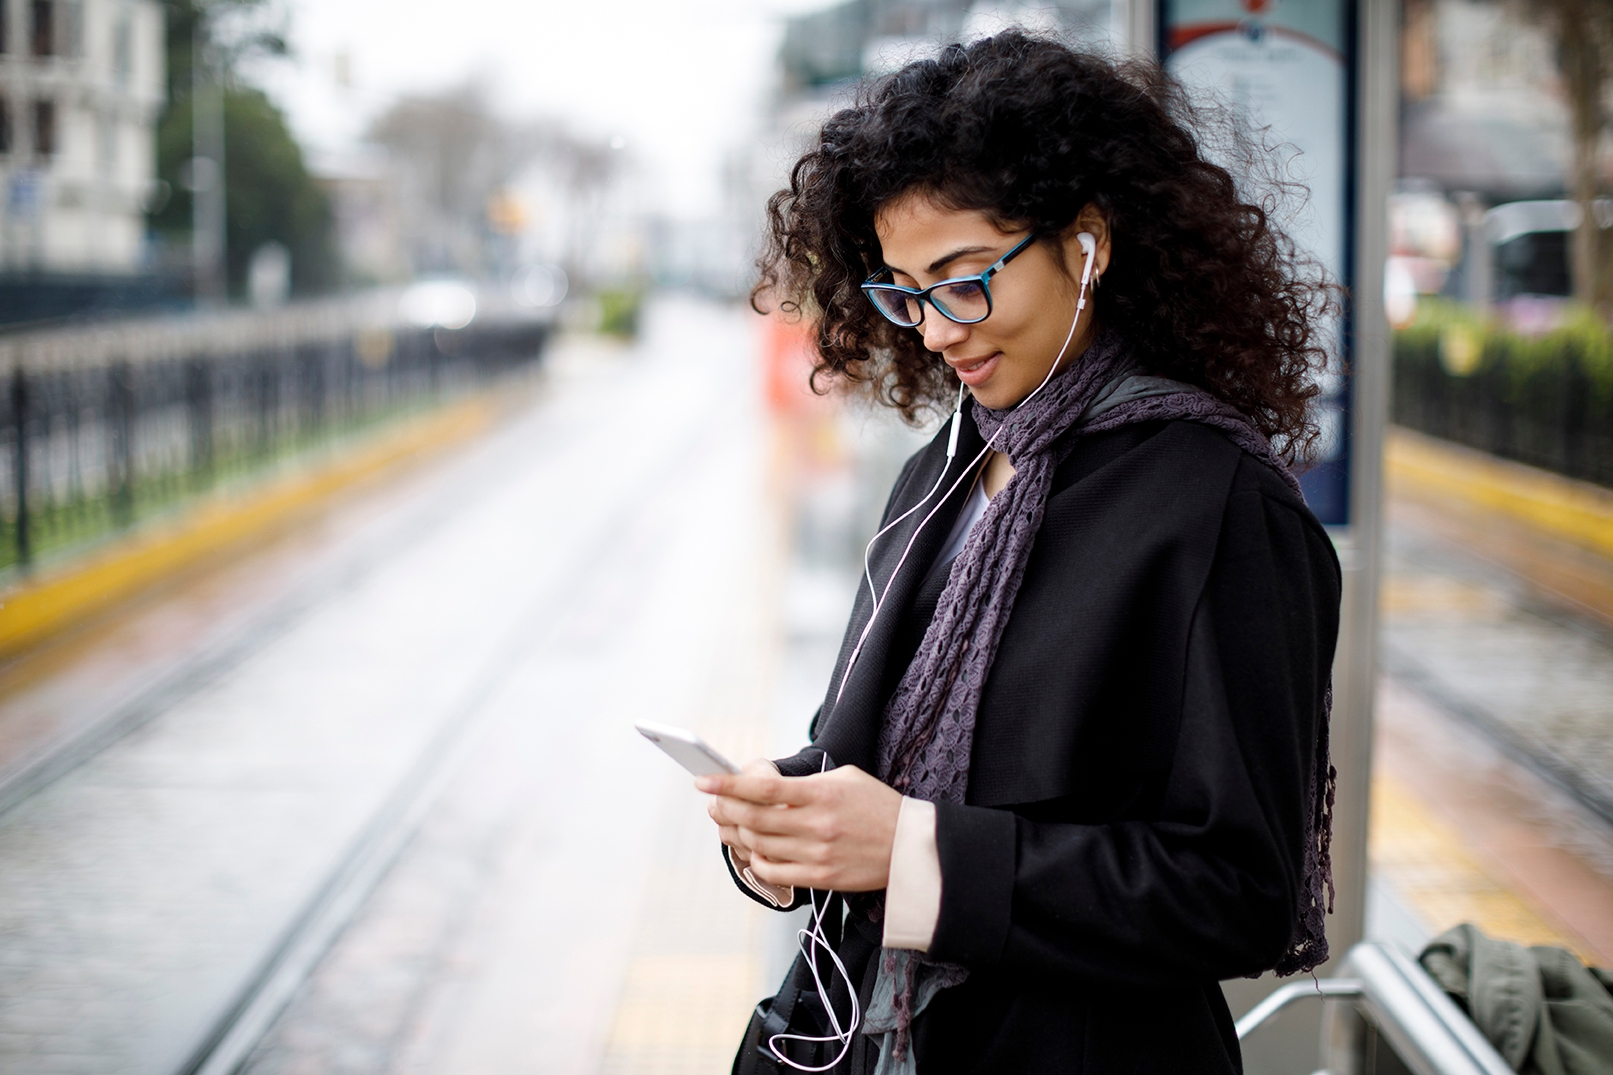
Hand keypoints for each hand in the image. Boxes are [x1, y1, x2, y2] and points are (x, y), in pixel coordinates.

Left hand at [700, 763, 902, 891]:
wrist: (910, 848)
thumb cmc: (877, 807)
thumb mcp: (845, 778)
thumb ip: (806, 781)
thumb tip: (766, 784)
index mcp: (822, 794)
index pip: (763, 789)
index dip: (728, 785)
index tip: (704, 780)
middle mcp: (817, 825)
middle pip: (753, 818)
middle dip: (724, 809)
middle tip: (713, 803)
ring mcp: (817, 854)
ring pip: (758, 845)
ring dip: (735, 834)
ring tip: (729, 824)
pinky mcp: (820, 878)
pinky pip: (773, 872)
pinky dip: (755, 860)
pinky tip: (753, 849)